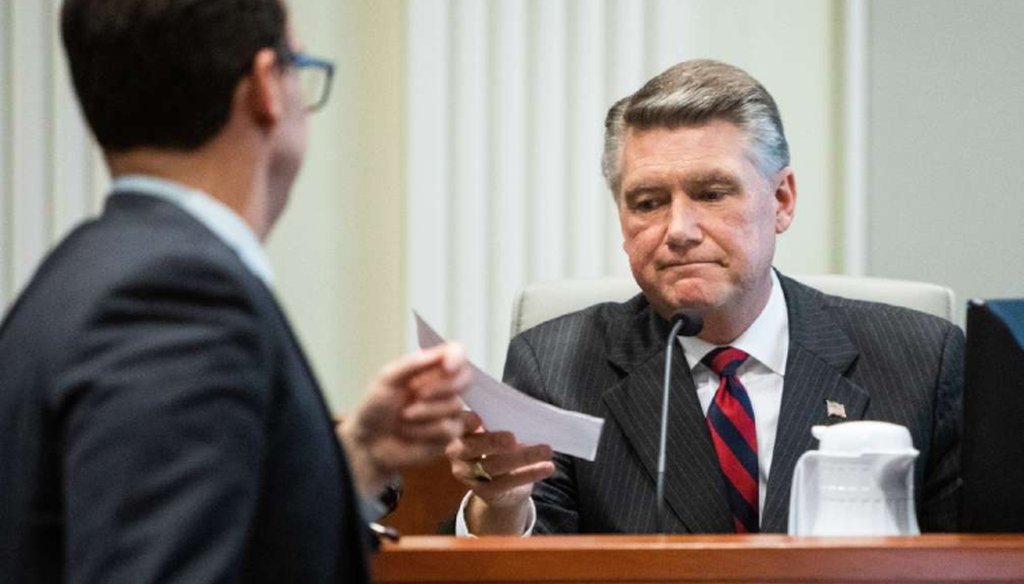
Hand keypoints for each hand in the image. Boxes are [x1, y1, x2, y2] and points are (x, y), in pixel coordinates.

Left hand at [339, 343, 470, 497]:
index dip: (457, 357)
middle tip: (418, 394)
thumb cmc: (375, 409)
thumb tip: (440, 354)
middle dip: (442, 387)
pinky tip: (410, 432)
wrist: (369, 443)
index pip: (455, 353)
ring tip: (404, 417)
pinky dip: (425, 430)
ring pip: (454, 405)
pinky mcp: (448, 435)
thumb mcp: (386, 379)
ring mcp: (447, 411)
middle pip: (466, 378)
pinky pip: (448, 429)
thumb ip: (412, 364)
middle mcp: (442, 387)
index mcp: (429, 368)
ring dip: (424, 412)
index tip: (448, 366)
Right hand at [445, 411, 553, 533]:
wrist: (499, 485)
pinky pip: (508, 482)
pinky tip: (547, 467)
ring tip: (546, 450)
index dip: (464, 421)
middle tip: (512, 438)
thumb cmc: (498, 445)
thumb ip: (498, 420)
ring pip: (493, 466)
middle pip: (472, 447)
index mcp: (459, 430)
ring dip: (523, 457)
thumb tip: (524, 413)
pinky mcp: (484, 491)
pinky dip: (530, 473)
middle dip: (492, 442)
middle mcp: (457, 452)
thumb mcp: (494, 429)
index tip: (477, 418)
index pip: (458, 422)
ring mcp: (468, 473)